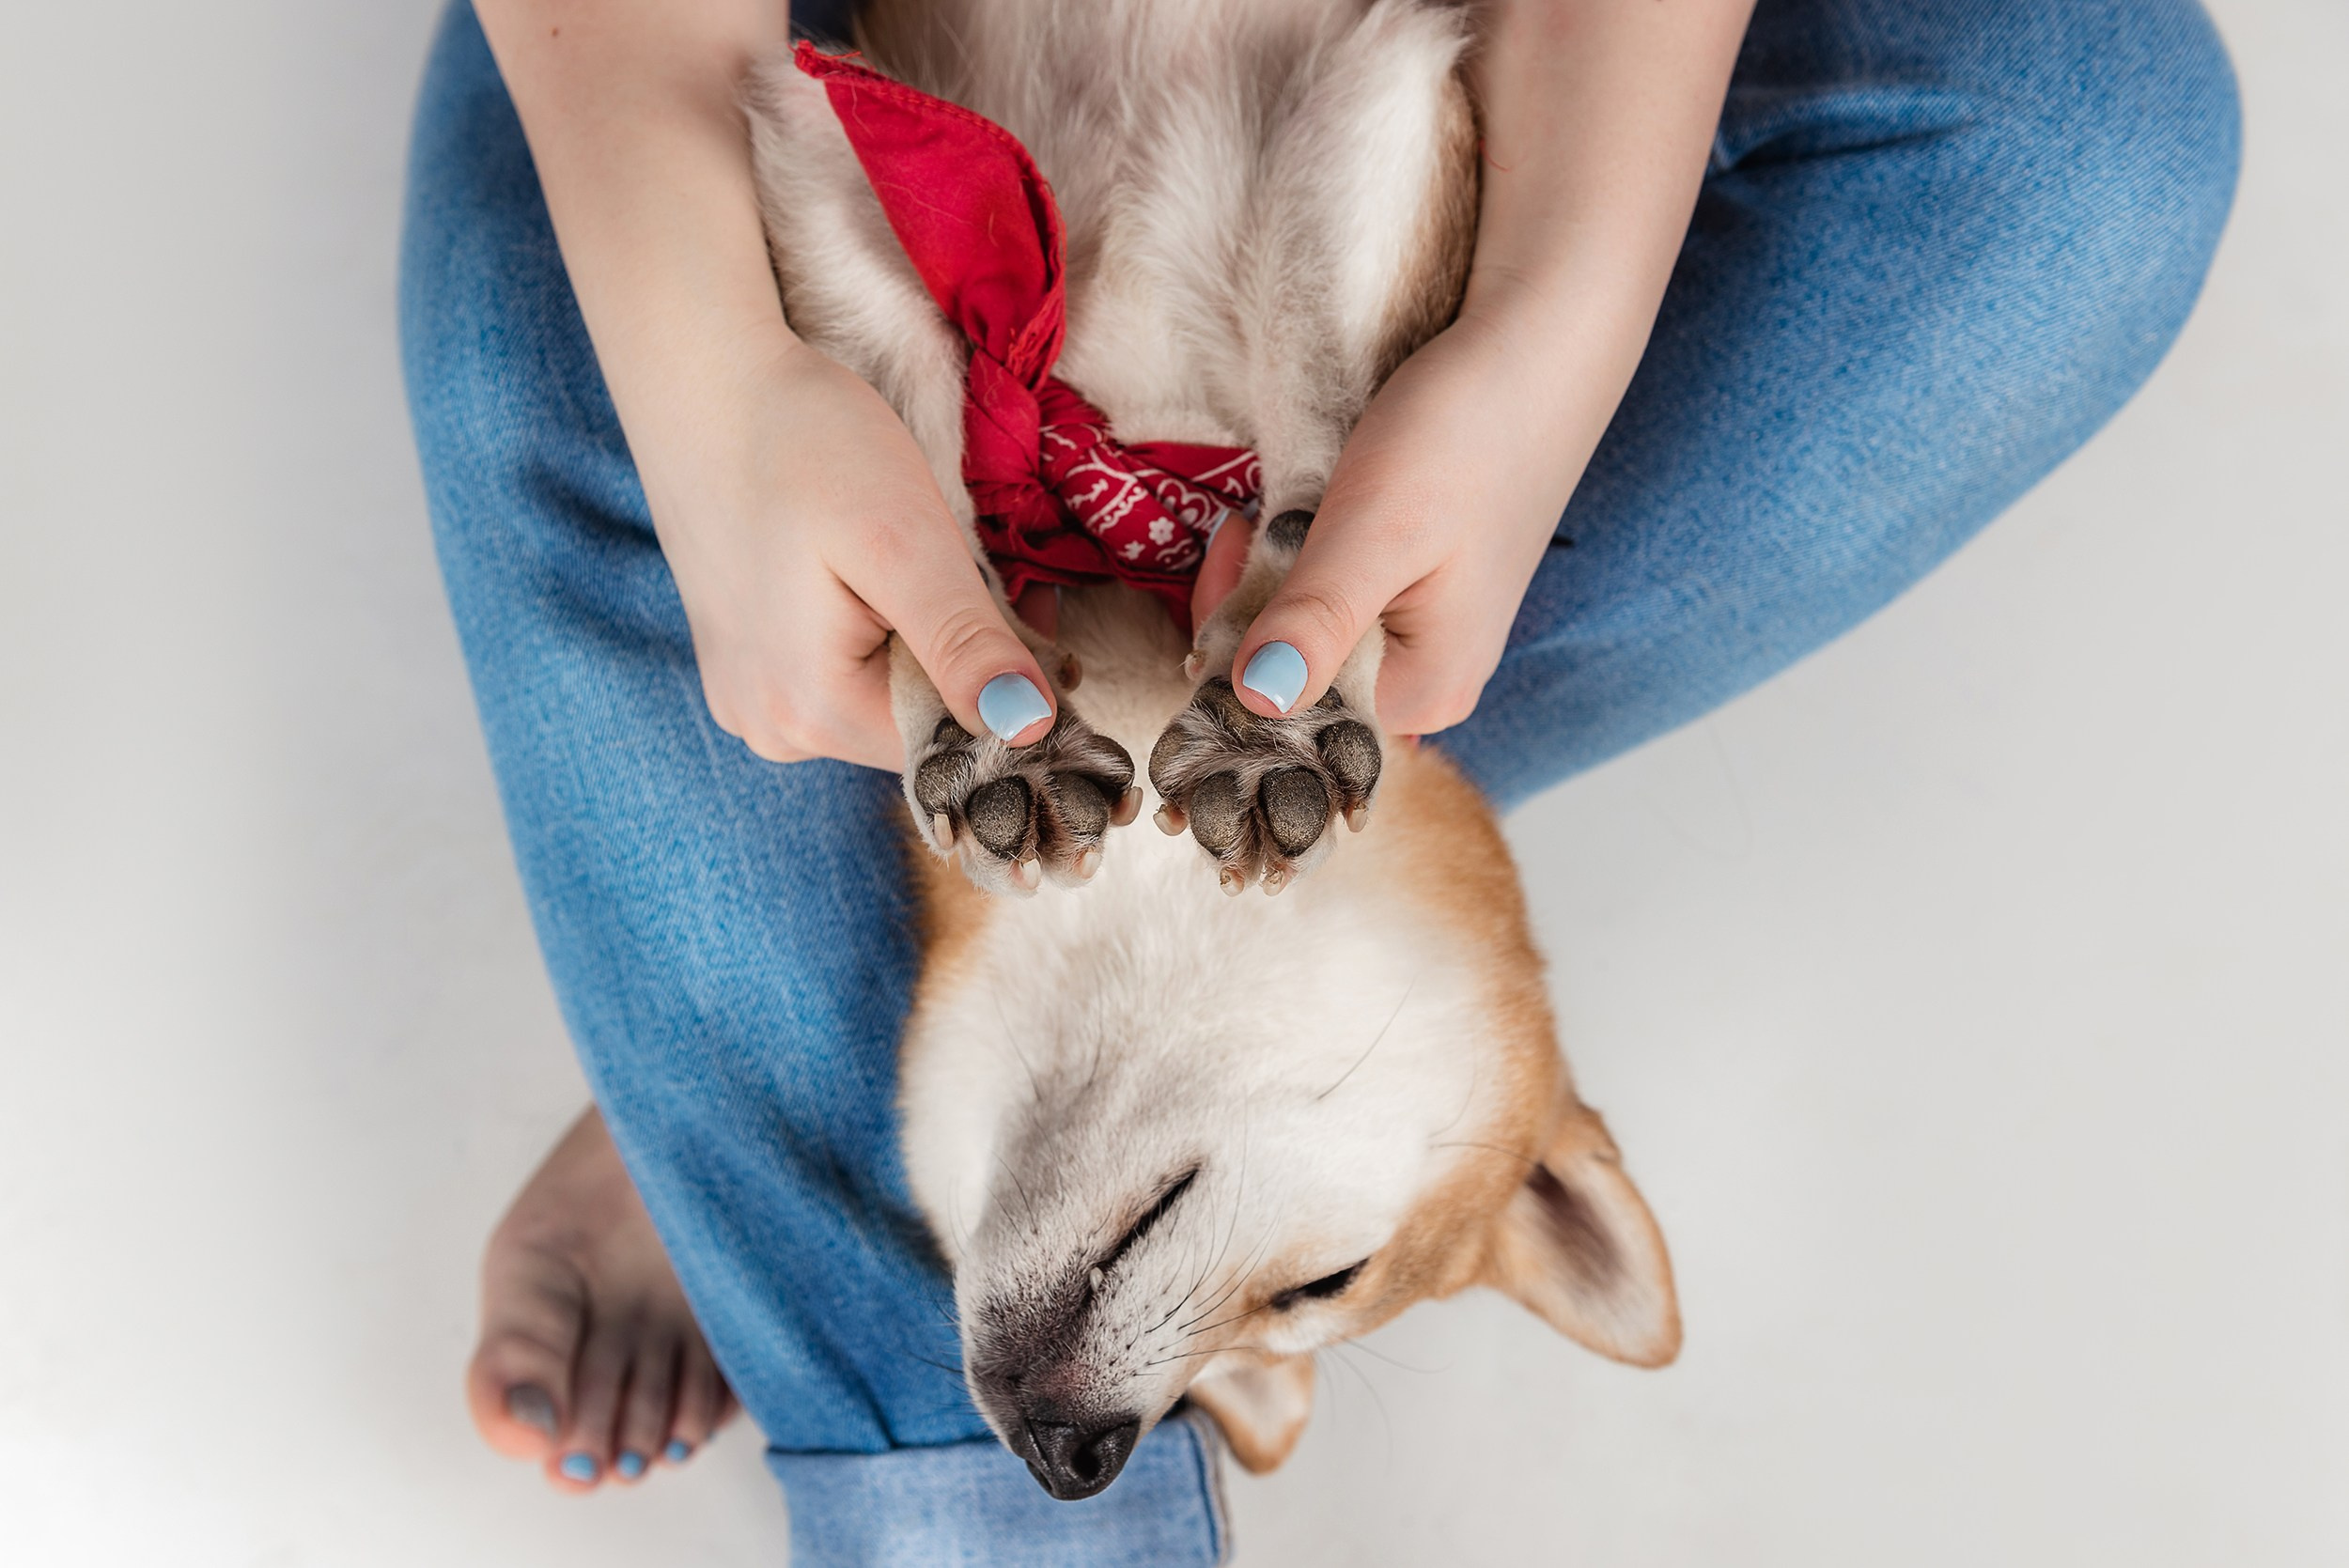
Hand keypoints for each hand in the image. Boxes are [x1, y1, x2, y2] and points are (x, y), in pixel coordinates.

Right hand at [654, 340, 1054, 770]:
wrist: (704, 381)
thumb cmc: (804, 445)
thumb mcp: (904, 540)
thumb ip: (965, 643)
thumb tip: (1031, 727)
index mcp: (812, 715)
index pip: (957, 741)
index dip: (1010, 682)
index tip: (1030, 606)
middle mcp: (772, 731)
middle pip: (918, 723)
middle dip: (966, 657)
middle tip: (980, 567)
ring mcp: (749, 702)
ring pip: (883, 697)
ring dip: (926, 641)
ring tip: (919, 559)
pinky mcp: (744, 667)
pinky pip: (840, 674)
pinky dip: (879, 632)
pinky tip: (871, 571)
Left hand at [1205, 298, 1596, 736]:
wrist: (1533, 353)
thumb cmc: (1465, 436)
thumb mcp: (1375, 530)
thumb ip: (1317, 620)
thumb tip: (1255, 699)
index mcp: (1420, 695)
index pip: (1282, 713)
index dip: (1232, 647)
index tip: (1232, 553)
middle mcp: (1424, 687)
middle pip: (1289, 681)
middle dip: (1250, 606)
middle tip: (1253, 522)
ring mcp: (1422, 642)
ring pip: (1303, 638)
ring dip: (1271, 579)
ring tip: (1283, 510)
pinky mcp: (1417, 598)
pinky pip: (1333, 604)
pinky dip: (1302, 562)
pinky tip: (1312, 514)